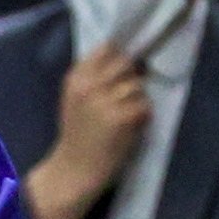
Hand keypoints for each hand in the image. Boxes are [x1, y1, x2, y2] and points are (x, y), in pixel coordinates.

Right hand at [23, 42, 150, 218]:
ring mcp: (106, 100)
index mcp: (76, 77)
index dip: (120, 55)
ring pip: (137, 86)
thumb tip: (127, 59)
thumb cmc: (77, 134)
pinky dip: (143, 116)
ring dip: (138, 99)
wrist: (74, 170)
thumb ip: (93, 77)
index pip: (107, 48)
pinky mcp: (122, 118)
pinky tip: (132, 126)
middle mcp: (90, 84)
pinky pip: (144, 106)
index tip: (124, 66)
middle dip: (132, 77)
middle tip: (127, 95)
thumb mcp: (74, 98)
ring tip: (129, 115)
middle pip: (126, 63)